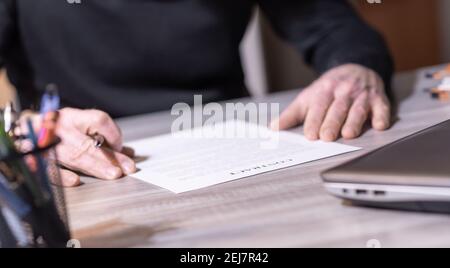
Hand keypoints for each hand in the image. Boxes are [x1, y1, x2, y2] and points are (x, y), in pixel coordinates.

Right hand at [23, 108, 136, 186]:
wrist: (22, 130)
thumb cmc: (57, 129)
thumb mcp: (79, 126)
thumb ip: (104, 139)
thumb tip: (129, 153)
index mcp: (73, 116)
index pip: (98, 120)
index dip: (113, 134)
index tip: (120, 147)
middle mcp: (59, 128)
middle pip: (88, 142)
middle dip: (109, 157)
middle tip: (125, 168)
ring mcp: (45, 143)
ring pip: (73, 156)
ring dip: (95, 167)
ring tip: (112, 175)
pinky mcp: (33, 158)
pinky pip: (49, 168)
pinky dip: (62, 175)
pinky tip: (76, 181)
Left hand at [270, 64, 390, 140]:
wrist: (356, 66)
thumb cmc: (330, 88)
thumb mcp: (309, 96)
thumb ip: (292, 113)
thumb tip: (273, 128)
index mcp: (324, 90)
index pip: (318, 106)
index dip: (314, 120)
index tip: (310, 135)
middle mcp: (343, 91)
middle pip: (337, 108)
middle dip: (332, 122)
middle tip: (327, 137)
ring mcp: (362, 94)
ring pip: (358, 108)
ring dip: (354, 121)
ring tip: (348, 134)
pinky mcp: (378, 98)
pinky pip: (382, 106)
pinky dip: (382, 115)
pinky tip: (380, 125)